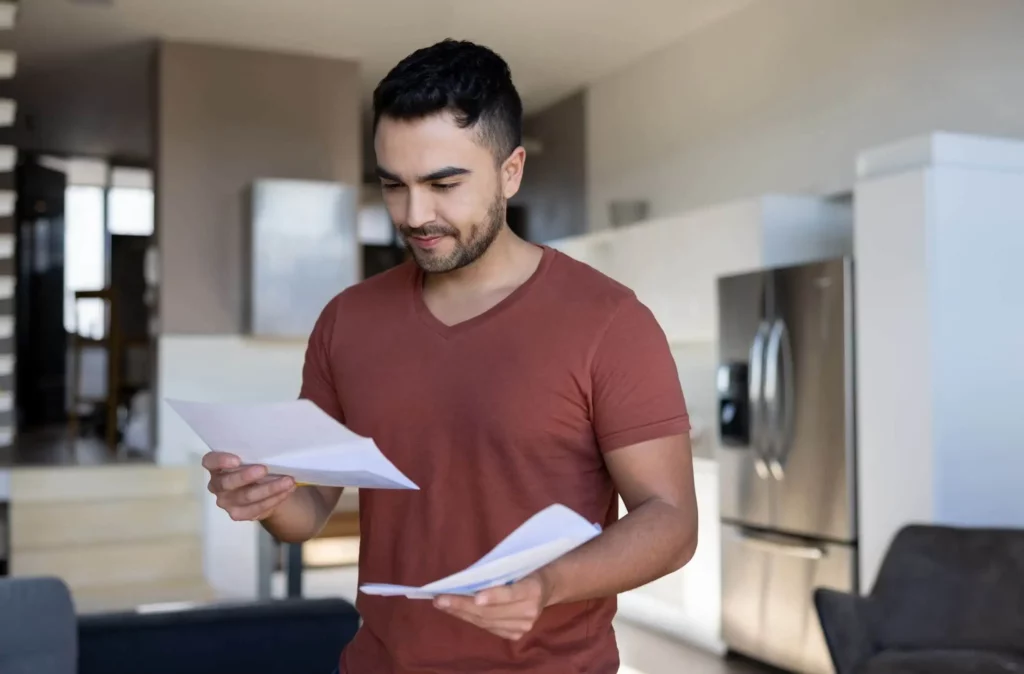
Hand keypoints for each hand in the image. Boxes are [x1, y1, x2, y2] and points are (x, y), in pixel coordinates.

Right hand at [203, 451, 296, 521]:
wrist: (264, 490)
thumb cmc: (256, 466)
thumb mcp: (254, 458)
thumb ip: (256, 455)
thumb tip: (274, 452)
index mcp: (216, 467)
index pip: (210, 462)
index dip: (220, 461)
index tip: (237, 460)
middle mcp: (217, 485)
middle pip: (227, 482)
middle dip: (246, 476)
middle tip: (265, 469)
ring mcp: (226, 502)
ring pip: (246, 497)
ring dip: (270, 488)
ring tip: (288, 481)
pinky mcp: (238, 514)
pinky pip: (257, 508)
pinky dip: (275, 499)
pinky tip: (287, 491)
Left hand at [433, 572, 551, 640]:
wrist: (546, 587)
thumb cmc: (525, 568)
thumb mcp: (516, 564)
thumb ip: (498, 573)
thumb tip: (467, 580)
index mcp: (533, 589)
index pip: (511, 593)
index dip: (494, 596)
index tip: (476, 597)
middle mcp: (530, 611)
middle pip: (492, 611)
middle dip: (463, 605)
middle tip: (440, 599)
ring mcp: (524, 626)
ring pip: (487, 622)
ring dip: (462, 613)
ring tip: (443, 604)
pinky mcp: (516, 635)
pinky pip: (488, 628)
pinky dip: (471, 619)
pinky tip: (456, 611)